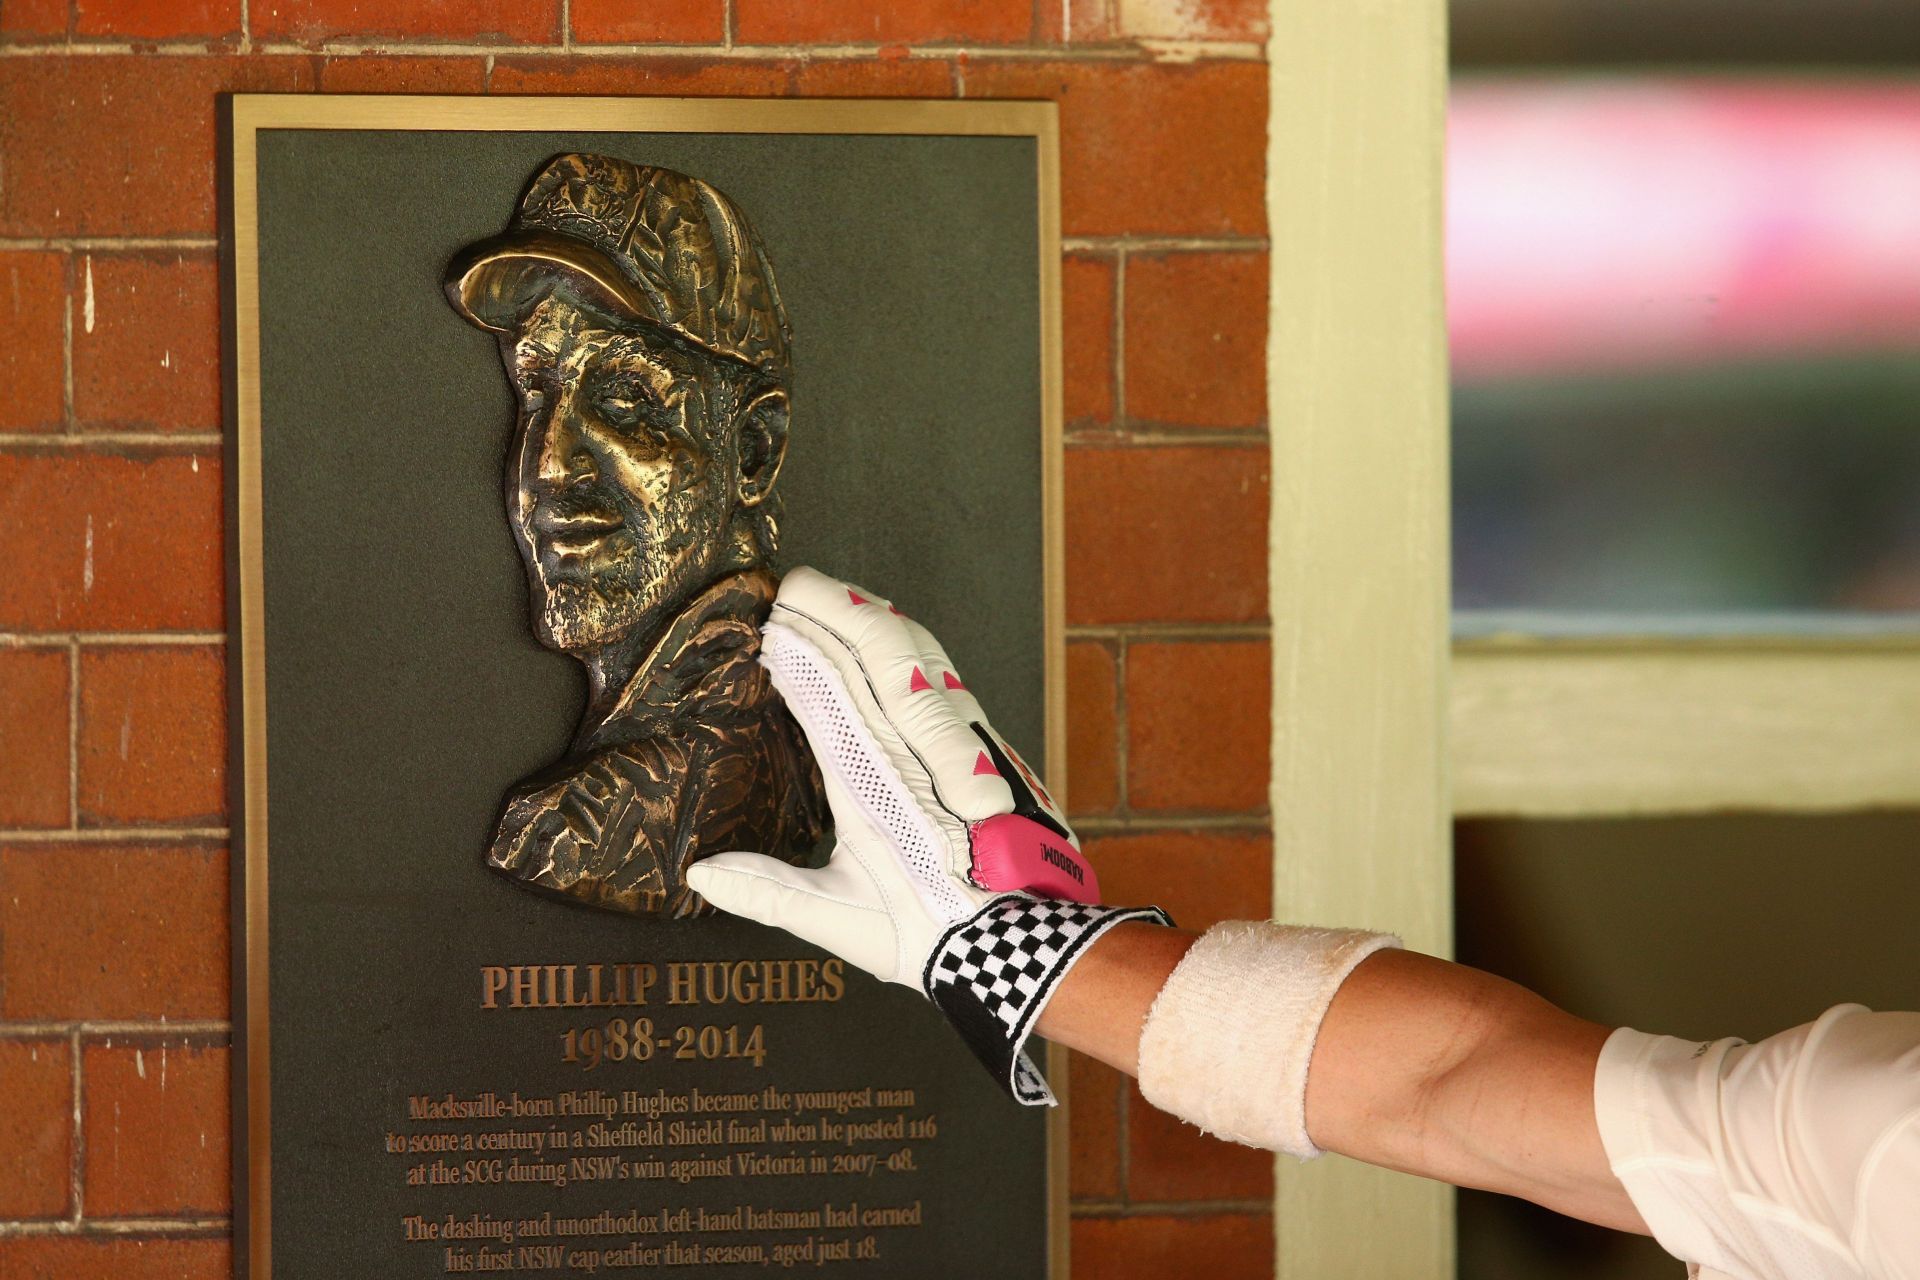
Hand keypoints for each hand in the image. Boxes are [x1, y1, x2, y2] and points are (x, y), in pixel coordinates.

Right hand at [689, 566, 1166, 1103]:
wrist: (1023, 947)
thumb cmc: (932, 934)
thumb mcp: (843, 920)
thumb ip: (771, 891)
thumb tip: (701, 874)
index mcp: (878, 793)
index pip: (833, 702)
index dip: (801, 657)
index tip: (768, 627)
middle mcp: (921, 756)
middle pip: (879, 658)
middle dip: (832, 611)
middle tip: (789, 586)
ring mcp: (961, 741)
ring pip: (916, 656)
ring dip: (868, 617)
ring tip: (826, 592)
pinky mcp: (986, 742)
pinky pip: (943, 672)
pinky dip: (906, 639)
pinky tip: (885, 626)